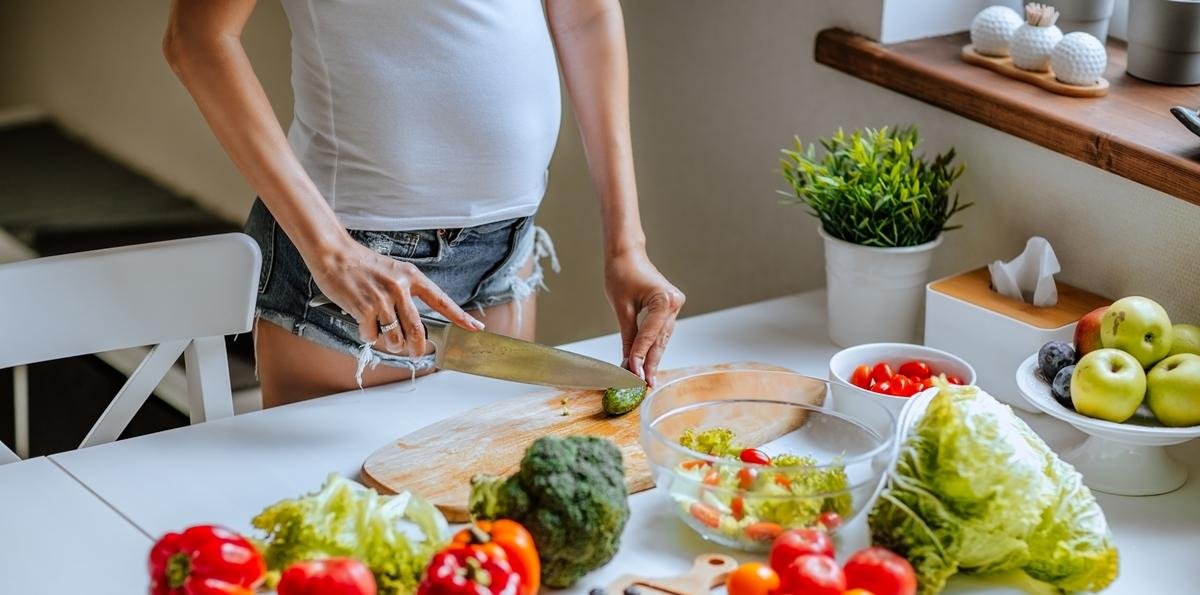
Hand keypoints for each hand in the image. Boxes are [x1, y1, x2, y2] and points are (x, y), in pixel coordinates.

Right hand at [308, 236, 483, 355]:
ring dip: (390, 343)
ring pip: (395, 337)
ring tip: (382, 333)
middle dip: (418, 348)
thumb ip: (406, 293)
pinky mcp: (364, 308)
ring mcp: (382, 299)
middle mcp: (400, 288)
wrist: (334, 253)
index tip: (475, 327)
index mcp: (412, 277)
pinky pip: (372, 336)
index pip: (442, 300)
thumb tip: (414, 324)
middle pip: (418, 330)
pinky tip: (363, 323)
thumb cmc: (362, 264)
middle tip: (416, 353)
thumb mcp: (393, 272)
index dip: (460, 317)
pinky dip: (367, 335)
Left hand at [605, 251, 684, 385]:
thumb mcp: (621, 308)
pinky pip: (661, 332)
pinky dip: (653, 345)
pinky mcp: (670, 307)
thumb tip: (629, 363)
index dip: (640, 357)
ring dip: (652, 357)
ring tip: (644, 378)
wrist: (626, 253)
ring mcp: (675, 306)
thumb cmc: (621, 273)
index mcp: (664, 300)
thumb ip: (628, 337)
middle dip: (650, 363)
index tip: (632, 376)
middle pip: (659, 340)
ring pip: (662, 339)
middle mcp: (674, 303)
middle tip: (643, 385)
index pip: (649, 336)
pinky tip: (647, 361)